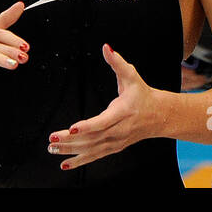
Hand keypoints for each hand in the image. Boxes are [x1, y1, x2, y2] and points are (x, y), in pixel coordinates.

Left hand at [48, 44, 170, 169]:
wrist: (159, 115)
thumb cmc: (143, 95)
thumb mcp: (132, 76)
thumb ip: (117, 62)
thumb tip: (106, 48)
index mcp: (123, 112)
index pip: (103, 122)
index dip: (87, 126)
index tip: (72, 128)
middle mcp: (119, 130)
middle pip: (92, 138)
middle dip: (71, 140)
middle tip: (52, 138)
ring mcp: (116, 141)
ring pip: (91, 149)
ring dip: (70, 151)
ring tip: (52, 148)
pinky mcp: (113, 148)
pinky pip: (95, 156)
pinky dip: (79, 161)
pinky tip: (65, 164)